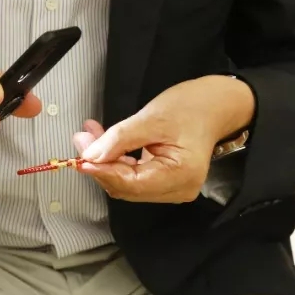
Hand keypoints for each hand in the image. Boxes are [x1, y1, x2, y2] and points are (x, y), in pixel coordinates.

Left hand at [72, 75, 253, 202]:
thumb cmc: (192, 107)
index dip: (102, 172)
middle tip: (82, 139)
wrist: (216, 105)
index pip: (130, 183)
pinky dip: (117, 161)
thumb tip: (90, 156)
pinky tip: (104, 142)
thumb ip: (120, 139)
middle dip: (101, 164)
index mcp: (180, 176)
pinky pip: (135, 177)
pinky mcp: (166, 181)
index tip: (79, 158)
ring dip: (106, 161)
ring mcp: (173, 188)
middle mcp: (178, 190)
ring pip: (127, 183)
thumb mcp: (152, 118)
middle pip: (127, 187)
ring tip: (89, 136)